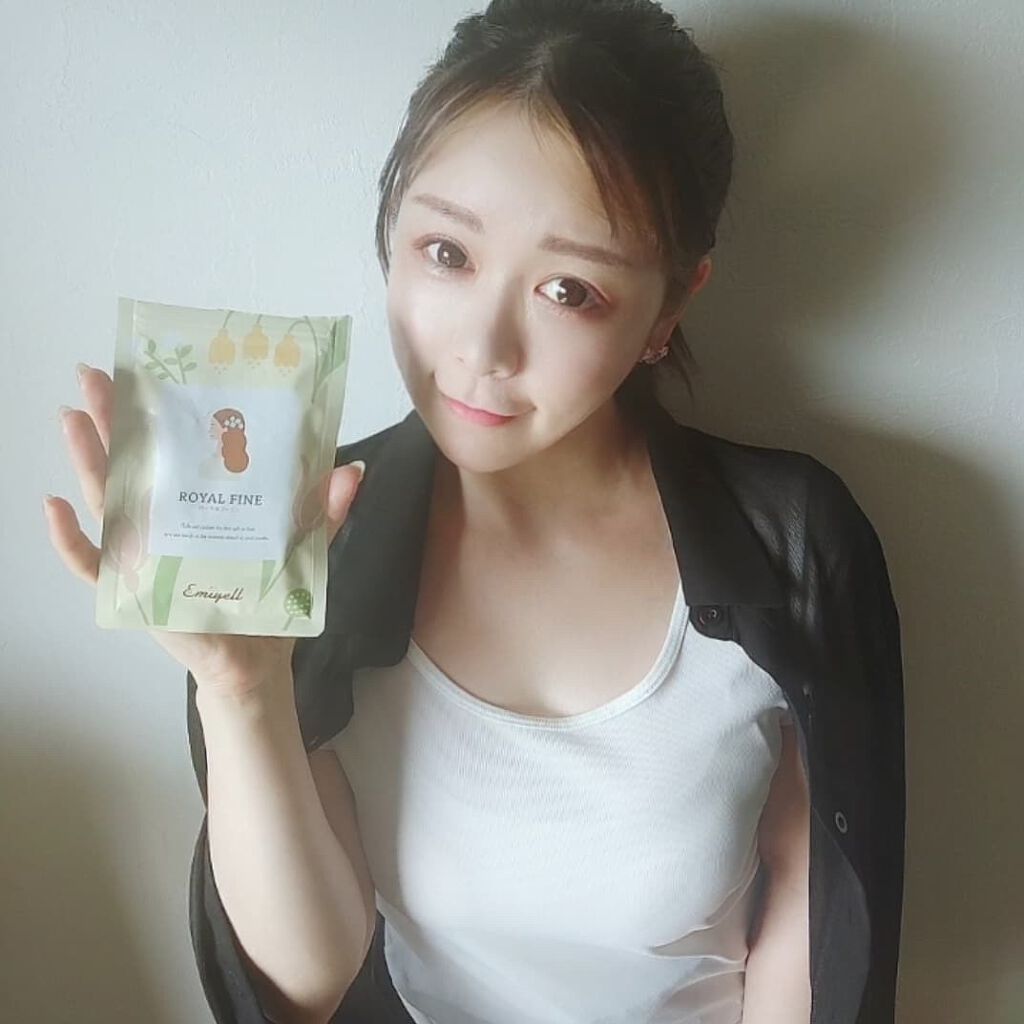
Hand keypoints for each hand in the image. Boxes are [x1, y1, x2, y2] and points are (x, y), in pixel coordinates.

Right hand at [44, 363, 364, 700]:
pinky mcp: (133, 591)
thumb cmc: (269, 601)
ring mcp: (143, 555)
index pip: (175, 451)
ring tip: (73, 418)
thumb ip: (323, 510)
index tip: (148, 371)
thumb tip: (350, 468)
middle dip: (111, 419)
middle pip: (132, 464)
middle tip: (93, 375)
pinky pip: (89, 564)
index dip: (159, 413)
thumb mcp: (303, 547)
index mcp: (200, 506)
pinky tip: (54, 505)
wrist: (257, 661)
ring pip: (105, 501)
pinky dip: (69, 538)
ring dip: (86, 460)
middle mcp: (165, 523)